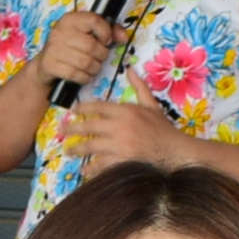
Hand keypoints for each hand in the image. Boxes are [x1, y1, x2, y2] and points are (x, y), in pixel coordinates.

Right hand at [34, 9, 113, 90]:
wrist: (46, 64)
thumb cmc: (71, 47)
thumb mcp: (87, 35)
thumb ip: (108, 32)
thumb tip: (123, 37)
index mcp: (70, 19)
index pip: (93, 20)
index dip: (105, 32)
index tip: (107, 41)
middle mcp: (60, 31)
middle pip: (91, 45)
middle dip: (101, 55)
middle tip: (100, 58)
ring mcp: (53, 48)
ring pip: (85, 62)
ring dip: (94, 68)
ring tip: (93, 68)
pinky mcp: (50, 64)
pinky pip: (75, 74)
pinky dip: (84, 78)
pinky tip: (84, 76)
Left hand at [67, 97, 186, 173]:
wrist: (175, 152)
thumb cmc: (163, 130)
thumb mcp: (152, 105)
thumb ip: (139, 87)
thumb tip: (130, 69)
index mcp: (125, 111)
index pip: (97, 107)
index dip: (82, 108)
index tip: (74, 111)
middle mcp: (119, 127)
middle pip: (88, 126)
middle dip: (72, 128)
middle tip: (62, 130)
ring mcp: (119, 146)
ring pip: (90, 147)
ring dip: (76, 149)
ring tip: (68, 150)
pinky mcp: (120, 162)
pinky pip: (99, 165)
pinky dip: (90, 168)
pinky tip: (84, 169)